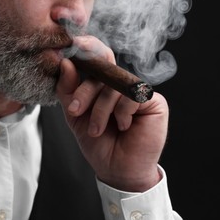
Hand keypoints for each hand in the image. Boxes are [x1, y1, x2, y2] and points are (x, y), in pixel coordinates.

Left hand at [56, 36, 167, 191]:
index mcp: (103, 85)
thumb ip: (69, 90)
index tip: (70, 48)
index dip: (86, 48)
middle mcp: (121, 85)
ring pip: (115, 85)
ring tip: (98, 129)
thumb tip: (66, 63)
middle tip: (75, 111)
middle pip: (102, 70)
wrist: (118, 170)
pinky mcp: (153, 101)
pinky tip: (124, 126)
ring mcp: (137, 92)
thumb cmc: (99, 144)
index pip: (97, 58)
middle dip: (84, 92)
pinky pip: (132, 95)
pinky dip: (122, 112)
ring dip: (101, 109)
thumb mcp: (75, 116)